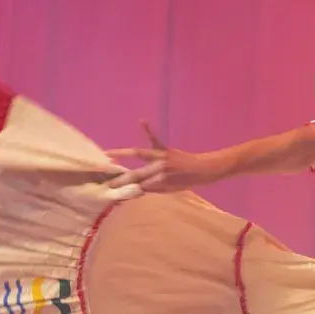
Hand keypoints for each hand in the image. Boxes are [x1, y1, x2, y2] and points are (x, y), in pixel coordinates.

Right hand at [106, 122, 221, 193]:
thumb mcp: (172, 190)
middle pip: (135, 174)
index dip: (127, 190)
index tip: (114, 192)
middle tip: (106, 183)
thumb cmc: (190, 182)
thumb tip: (138, 188)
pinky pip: (155, 139)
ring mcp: (162, 157)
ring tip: (108, 153)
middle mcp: (159, 169)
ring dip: (122, 154)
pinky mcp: (166, 149)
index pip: (139, 186)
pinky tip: (141, 121)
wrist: (207, 169)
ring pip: (139, 155)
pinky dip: (147, 130)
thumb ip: (155, 188)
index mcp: (161, 182)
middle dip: (120, 179)